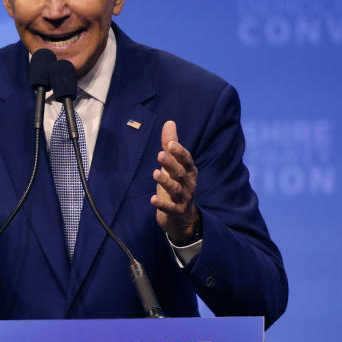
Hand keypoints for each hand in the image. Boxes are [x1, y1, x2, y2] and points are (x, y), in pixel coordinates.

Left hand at [151, 120, 199, 244]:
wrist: (182, 218)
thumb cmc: (176, 186)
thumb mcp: (173, 165)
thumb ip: (170, 146)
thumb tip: (169, 122)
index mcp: (189, 171)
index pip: (186, 160)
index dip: (180, 152)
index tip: (171, 143)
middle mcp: (188, 184)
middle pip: (180, 173)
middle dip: (171, 164)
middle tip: (160, 154)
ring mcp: (183, 199)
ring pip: (175, 189)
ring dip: (166, 181)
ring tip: (155, 174)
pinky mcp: (176, 212)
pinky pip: (170, 208)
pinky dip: (162, 204)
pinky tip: (153, 200)